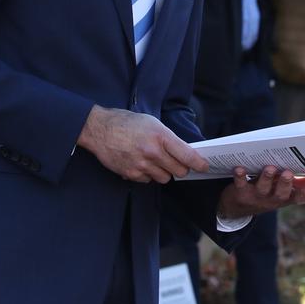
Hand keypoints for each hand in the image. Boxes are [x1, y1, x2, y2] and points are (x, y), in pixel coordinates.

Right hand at [76, 106, 207, 183]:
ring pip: (165, 178)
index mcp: (160, 136)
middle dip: (180, 168)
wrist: (100, 129)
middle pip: (179, 171)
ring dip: (164, 172)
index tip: (204, 166)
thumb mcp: (152, 122)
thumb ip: (168, 138)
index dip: (199, 163)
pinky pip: (149, 180)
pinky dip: (148, 175)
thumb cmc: (126, 122)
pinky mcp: (131, 174)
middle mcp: (153, 152)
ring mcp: (142, 165)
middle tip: (176, 162)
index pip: (187, 155)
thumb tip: (184, 152)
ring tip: (154, 160)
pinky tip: (141, 163)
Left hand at [216, 166, 304, 219]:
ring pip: (263, 188)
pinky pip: (239, 184)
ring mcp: (256, 197)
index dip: (304, 194)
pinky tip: (240, 168)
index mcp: (285, 197)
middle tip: (289, 172)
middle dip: (285, 183)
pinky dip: (240, 176)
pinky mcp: (240, 192)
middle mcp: (272, 199)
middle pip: (280, 194)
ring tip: (270, 168)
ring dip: (266, 178)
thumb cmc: (268, 192)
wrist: (237, 207)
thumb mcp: (288, 190)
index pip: (297, 198)